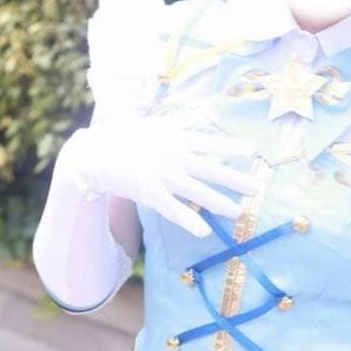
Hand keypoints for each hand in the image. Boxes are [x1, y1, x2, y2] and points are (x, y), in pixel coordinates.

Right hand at [56, 110, 258, 237]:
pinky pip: (172, 209)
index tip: (251, 152)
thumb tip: (202, 118)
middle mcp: (172, 155)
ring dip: (219, 202)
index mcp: (173, 136)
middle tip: (256, 188)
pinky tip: (203, 231)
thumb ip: (178, 125)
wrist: (93, 154)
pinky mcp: (149, 194)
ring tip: (238, 212)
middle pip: (210, 168)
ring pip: (196, 191)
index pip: (208, 142)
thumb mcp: (154, 125)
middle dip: (234, 179)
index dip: (229, 147)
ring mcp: (161, 175)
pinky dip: (188, 220)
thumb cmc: (124, 138)